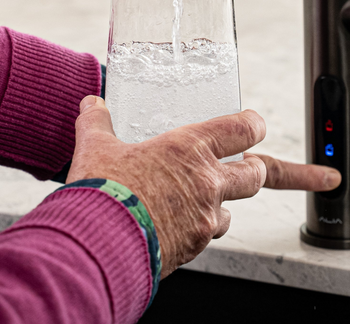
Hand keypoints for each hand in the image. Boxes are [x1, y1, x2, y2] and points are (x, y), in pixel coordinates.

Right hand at [67, 96, 340, 276]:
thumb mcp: (96, 148)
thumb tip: (91, 103)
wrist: (96, 244)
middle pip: (256, 173)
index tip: (254, 124)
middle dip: (257, 168)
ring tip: (201, 200)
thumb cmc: (102, 192)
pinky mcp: (194, 245)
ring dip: (222, 204)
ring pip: (232, 209)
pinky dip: (199, 229)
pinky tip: (176, 225)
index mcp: (189, 148)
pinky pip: (208, 235)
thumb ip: (96, 122)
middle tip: (250, 164)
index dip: (254, 124)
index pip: (243, 128)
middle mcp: (206, 181)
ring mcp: (204, 216)